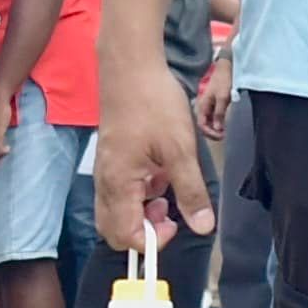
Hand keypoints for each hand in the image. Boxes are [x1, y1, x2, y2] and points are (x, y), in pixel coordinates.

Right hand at [92, 60, 214, 249]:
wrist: (130, 67)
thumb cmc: (153, 104)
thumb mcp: (180, 150)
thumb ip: (190, 191)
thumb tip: (203, 227)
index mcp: (118, 184)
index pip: (126, 237)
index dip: (153, 240)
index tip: (176, 224)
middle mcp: (105, 182)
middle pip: (114, 230)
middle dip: (143, 231)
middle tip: (169, 212)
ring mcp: (105, 170)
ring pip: (116, 211)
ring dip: (141, 213)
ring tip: (167, 189)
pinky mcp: (111, 159)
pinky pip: (119, 192)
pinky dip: (138, 195)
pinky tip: (158, 172)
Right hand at [193, 58, 235, 138]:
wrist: (225, 68)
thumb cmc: (223, 81)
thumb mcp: (223, 98)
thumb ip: (219, 114)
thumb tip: (217, 128)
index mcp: (202, 105)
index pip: (201, 125)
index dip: (210, 133)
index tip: (221, 136)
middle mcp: (202, 107)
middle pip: (203, 125)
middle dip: (211, 133)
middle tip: (222, 136)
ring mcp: (206, 105)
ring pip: (207, 122)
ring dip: (214, 129)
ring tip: (223, 132)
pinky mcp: (212, 103)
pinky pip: (211, 117)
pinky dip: (216, 123)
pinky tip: (222, 125)